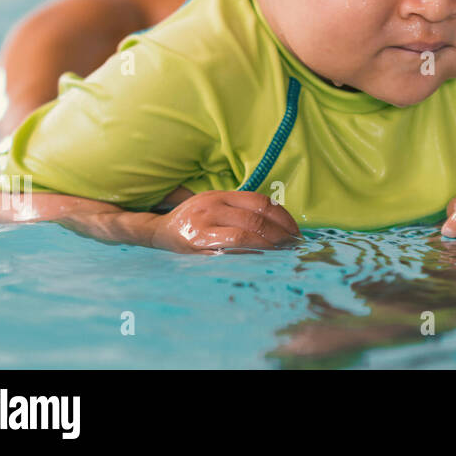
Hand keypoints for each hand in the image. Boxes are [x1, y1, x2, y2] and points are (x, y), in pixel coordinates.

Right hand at [150, 189, 300, 253]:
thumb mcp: (216, 202)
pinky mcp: (197, 249)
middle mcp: (212, 209)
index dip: (282, 216)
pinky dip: (249, 256)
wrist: (161, 231)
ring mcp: (203, 229)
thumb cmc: (196, 217)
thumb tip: (278, 221)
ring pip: (244, 236)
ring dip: (268, 246)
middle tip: (293, 244)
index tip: (294, 229)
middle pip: (255, 220)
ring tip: (282, 253)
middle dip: (280, 234)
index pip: (260, 202)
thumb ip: (242, 207)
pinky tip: (261, 260)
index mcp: (220, 195)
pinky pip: (229, 253)